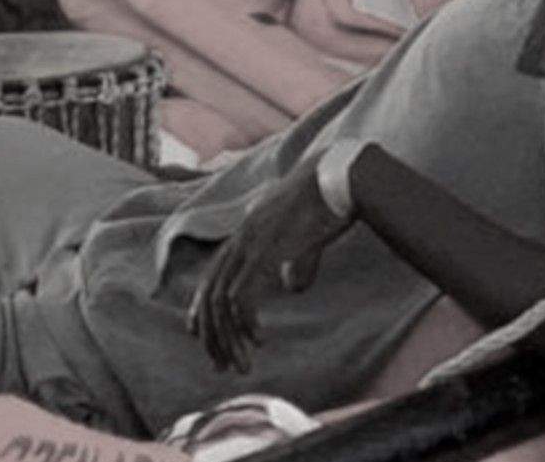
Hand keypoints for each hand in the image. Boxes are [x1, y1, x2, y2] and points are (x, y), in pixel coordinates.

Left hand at [188, 157, 357, 369]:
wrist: (340, 178)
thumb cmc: (327, 206)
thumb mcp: (304, 240)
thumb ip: (293, 262)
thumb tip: (291, 286)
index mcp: (244, 237)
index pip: (210, 282)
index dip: (204, 315)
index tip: (208, 344)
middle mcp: (238, 240)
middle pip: (209, 296)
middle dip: (213, 337)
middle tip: (223, 366)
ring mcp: (249, 243)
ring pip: (222, 301)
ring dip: (229, 338)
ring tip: (242, 364)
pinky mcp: (265, 249)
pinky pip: (243, 293)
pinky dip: (246, 321)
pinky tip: (259, 339)